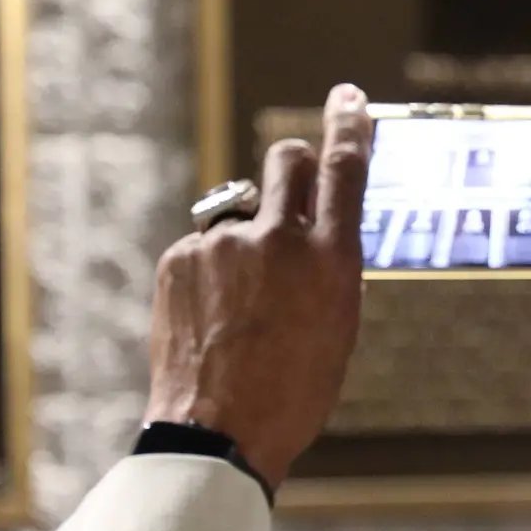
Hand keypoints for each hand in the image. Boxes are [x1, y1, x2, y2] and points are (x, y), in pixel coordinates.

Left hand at [145, 84, 370, 488]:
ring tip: (239, 305)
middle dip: (294, 163)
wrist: (218, 431)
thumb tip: (311, 235)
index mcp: (332, 259)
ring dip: (246, 242)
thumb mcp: (336, 327)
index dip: (350, 126)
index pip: (346, 169)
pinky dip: (209, 273)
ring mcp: (224, 244)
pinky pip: (203, 248)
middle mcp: (279, 238)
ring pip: (241, 214)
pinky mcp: (180, 257)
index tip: (348, 99)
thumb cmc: (291, 393)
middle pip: (287, 159)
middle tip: (293, 182)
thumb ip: (326, 268)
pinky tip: (211, 319)